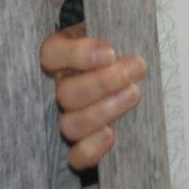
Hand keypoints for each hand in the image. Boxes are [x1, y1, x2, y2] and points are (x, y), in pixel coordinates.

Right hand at [40, 23, 145, 170]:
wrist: (121, 73)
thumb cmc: (114, 51)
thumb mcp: (109, 31)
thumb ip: (111, 31)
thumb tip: (125, 35)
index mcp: (59, 56)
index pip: (52, 54)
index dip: (78, 55)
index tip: (110, 52)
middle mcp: (58, 88)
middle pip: (67, 93)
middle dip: (104, 82)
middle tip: (136, 68)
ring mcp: (66, 118)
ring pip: (71, 124)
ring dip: (104, 111)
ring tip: (134, 94)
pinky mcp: (78, 147)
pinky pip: (75, 157)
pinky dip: (91, 149)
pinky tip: (111, 136)